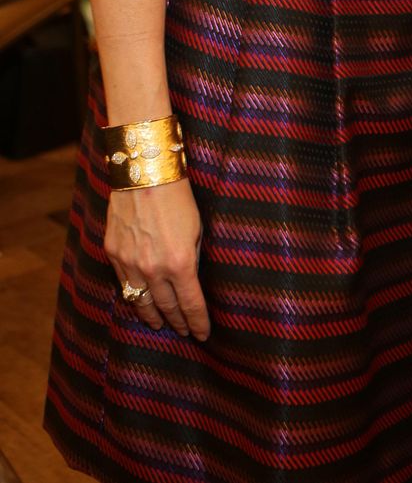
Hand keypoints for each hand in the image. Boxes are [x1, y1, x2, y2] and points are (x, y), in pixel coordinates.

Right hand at [104, 180, 209, 340]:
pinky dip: (134, 296)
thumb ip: (192, 258)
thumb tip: (190, 280)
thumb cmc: (179, 197)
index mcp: (180, 263)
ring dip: (153, 316)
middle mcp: (153, 269)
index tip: (203, 333)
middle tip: (184, 331)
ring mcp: (130, 263)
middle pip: (166, 307)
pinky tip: (139, 301)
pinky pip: (124, 284)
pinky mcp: (113, 253)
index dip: (198, 321)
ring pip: (141, 301)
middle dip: (178, 322)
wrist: (145, 173)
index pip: (190, 304)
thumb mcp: (197, 229)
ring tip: (160, 324)